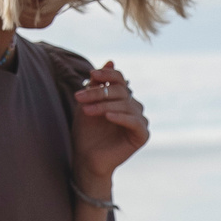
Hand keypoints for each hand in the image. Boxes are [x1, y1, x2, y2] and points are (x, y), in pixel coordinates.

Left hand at [72, 61, 147, 185]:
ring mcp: (139, 121)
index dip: (108, 74)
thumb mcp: (88, 103)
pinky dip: (121, 118)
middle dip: (98, 93)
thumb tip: (111, 61)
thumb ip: (98, 84)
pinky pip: (134, 122)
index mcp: (122, 98)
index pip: (120, 79)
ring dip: (103, 106)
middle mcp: (133, 107)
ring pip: (125, 105)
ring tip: (86, 111)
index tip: (91, 74)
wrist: (86, 159)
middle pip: (120, 91)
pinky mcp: (142, 135)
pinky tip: (108, 117)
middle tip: (78, 97)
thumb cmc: (86, 132)